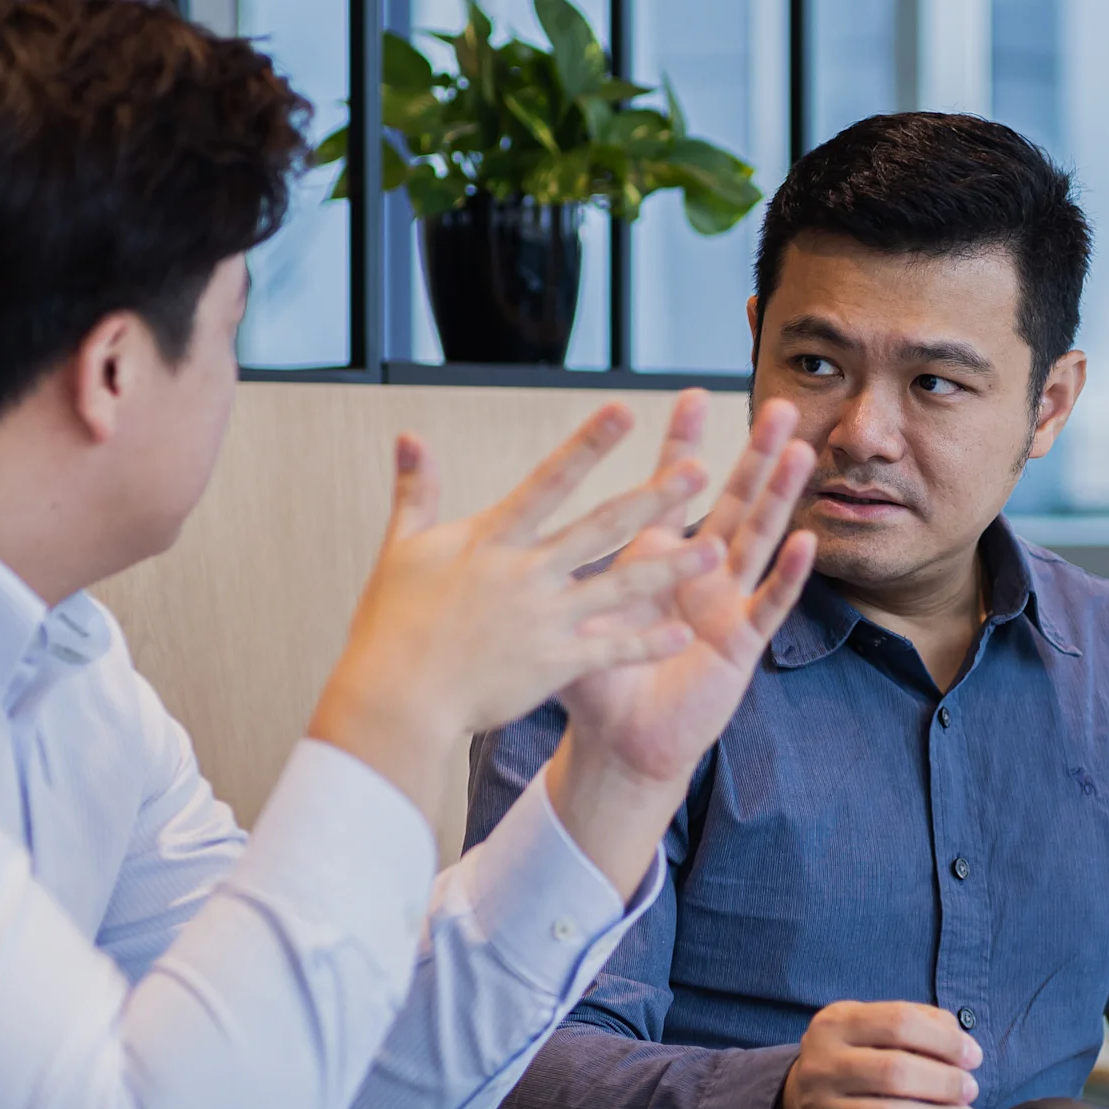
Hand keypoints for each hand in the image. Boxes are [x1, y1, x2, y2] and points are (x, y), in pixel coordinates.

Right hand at [305, 404, 719, 797]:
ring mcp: (543, 619)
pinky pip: (610, 652)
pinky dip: (647, 644)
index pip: (549, 479)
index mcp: (492, 539)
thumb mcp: (402, 549)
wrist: (394, 699)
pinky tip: (684, 636)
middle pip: (601, 527)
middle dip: (652, 498)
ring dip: (670, 567)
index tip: (624, 409)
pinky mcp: (552, 664)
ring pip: (620, 588)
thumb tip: (410, 436)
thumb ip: (416, 490)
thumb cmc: (392, 626)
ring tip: (715, 550)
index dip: (588, 444)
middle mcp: (526, 573)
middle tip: (699, 470)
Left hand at [540, 393, 820, 883]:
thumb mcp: (566, 620)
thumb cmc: (592, 683)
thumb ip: (542, 576)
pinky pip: (768, 604)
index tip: (693, 395)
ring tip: (799, 454)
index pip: (670, 489)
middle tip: (779, 406)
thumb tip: (489, 534)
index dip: (683, 445)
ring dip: (780, 497)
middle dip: (754, 454)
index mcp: (654, 558)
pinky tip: (805, 542)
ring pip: (758, 539)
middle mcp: (698, 572)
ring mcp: (726, 603)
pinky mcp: (741, 643)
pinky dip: (786, 575)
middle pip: (733, 501)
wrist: (619, 743)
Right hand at [777, 1000, 982, 1108]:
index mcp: (835, 1025)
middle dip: (945, 1083)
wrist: (799, 1103)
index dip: (945, 1040)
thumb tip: (963, 1047)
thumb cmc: (855, 1059)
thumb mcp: (873, 1026)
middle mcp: (822, 1066)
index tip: (973, 1056)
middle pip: (895, 1072)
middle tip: (970, 1090)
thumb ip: (921, 1023)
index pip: (899, 1023)